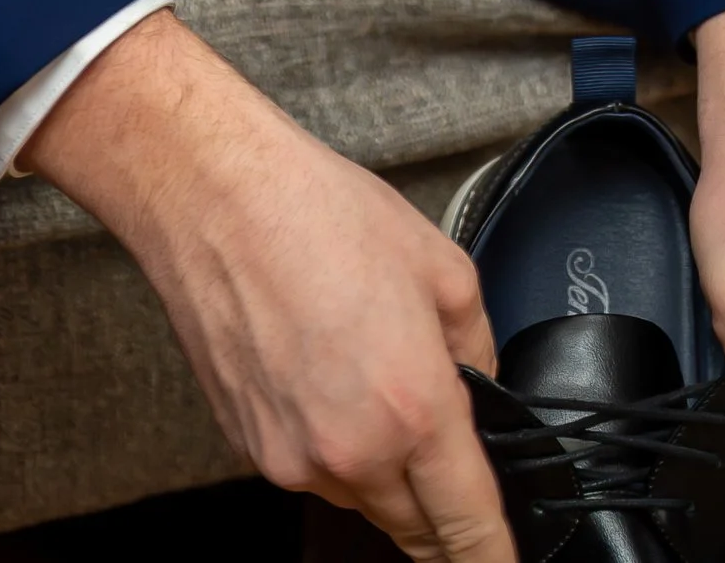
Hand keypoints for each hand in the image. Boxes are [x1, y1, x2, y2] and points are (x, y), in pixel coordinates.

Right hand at [25, 10, 513, 560]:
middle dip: (439, 504)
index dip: (495, 554)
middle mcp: (350, 451)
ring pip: (361, 498)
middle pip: (415, 527)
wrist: (217, 197)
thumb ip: (478, 344)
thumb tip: (480, 385)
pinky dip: (328, 442)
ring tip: (365, 374)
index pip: (469, 526)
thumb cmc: (316, 214)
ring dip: (381, 467)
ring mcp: (292, 457)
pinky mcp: (249, 448)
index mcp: (412, 407)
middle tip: (442, 448)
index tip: (507, 562)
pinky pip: (311, 470)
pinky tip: (322, 372)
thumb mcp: (441, 263)